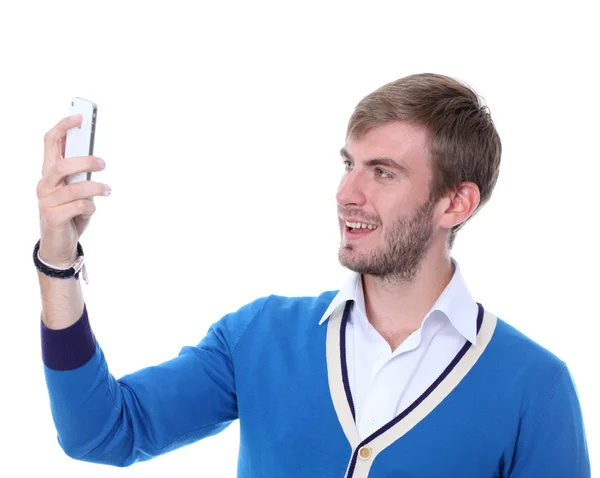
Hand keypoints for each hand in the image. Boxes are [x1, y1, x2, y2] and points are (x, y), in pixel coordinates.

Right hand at [37, 114, 110, 266]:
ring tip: (107, 190)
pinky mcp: (53, 217)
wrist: (60, 245)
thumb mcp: (76, 190)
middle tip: (103, 163)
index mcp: (50, 173)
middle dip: (86, 161)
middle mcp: (45, 184)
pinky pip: (79, 206)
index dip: (63, 127)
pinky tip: (91, 210)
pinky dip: (90, 207)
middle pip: (63, 164)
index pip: (50, 142)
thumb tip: (95, 159)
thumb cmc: (70, 213)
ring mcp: (46, 201)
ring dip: (96, 188)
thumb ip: (80, 175)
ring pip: (75, 188)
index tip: (80, 117)